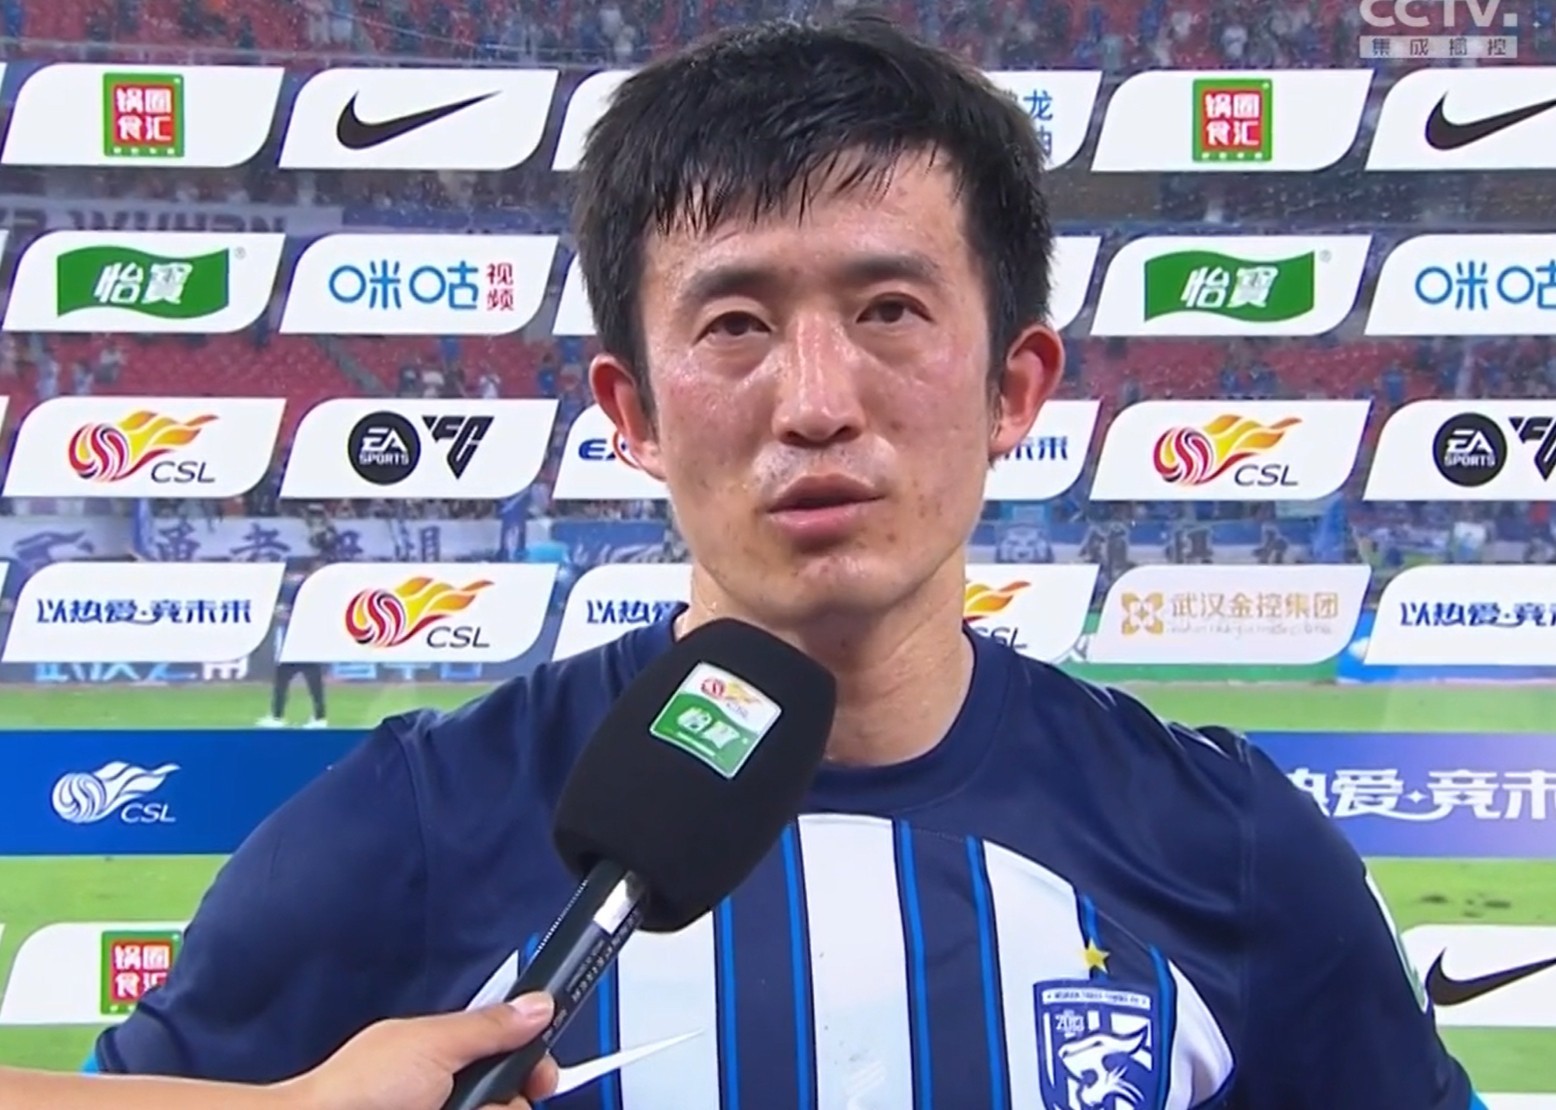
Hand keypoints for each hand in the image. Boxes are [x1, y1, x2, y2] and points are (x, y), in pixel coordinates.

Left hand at [279, 993, 559, 1109]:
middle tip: (480, 1101)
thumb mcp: (433, 1045)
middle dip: (506, 1099)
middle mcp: (450, 1088)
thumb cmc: (358, 1090)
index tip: (542, 1077)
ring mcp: (447, 1109)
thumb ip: (489, 1026)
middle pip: (511, 1095)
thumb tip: (537, 1003)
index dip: (532, 1065)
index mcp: (448, 1053)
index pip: (512, 1054)